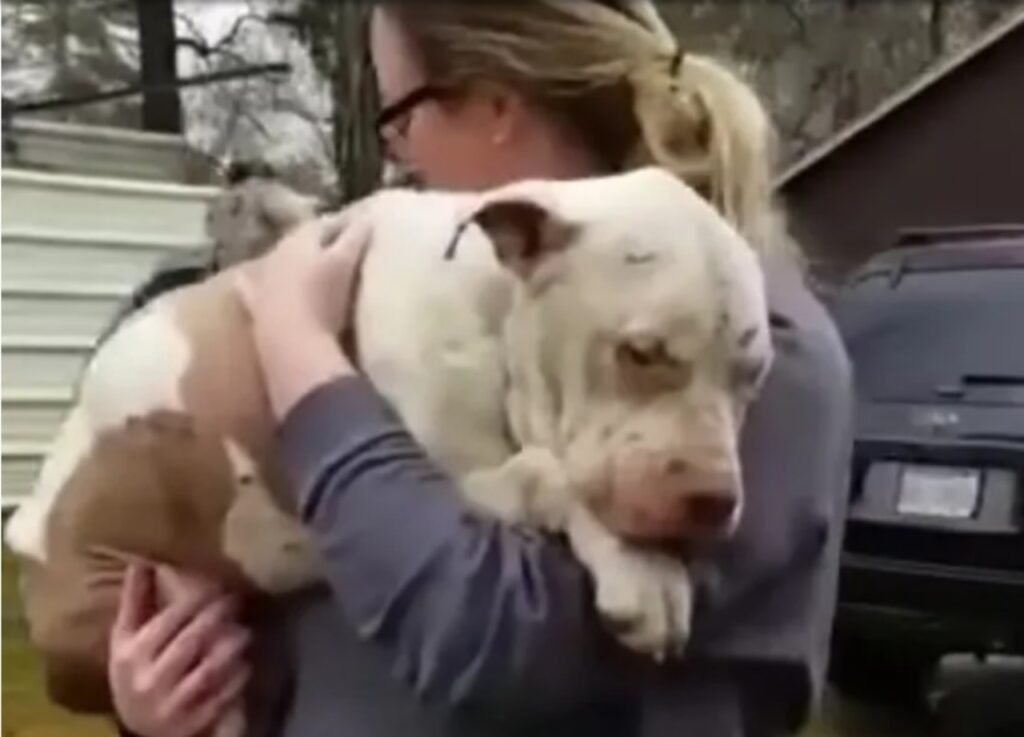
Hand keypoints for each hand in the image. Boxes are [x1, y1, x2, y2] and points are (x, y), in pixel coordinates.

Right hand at [109, 563, 250, 736]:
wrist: (138, 726)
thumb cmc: (136, 669)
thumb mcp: (126, 638)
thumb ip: (135, 600)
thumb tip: (141, 560)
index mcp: (131, 654)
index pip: (167, 621)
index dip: (195, 601)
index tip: (217, 585)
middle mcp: (148, 680)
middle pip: (190, 642)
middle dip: (217, 618)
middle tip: (236, 600)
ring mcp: (171, 704)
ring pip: (209, 670)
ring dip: (232, 647)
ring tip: (246, 631)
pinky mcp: (192, 722)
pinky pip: (222, 696)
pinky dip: (237, 678)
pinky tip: (246, 663)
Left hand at [236, 207, 372, 341]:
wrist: (291, 345)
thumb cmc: (323, 300)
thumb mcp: (345, 263)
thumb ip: (356, 237)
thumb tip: (367, 215)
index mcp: (301, 240)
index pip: (324, 224)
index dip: (342, 225)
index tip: (360, 227)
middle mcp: (278, 254)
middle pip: (300, 241)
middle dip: (319, 242)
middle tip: (339, 247)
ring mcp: (263, 281)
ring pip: (278, 262)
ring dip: (293, 262)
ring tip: (310, 267)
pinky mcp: (255, 308)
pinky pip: (250, 288)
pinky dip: (251, 282)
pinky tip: (242, 279)